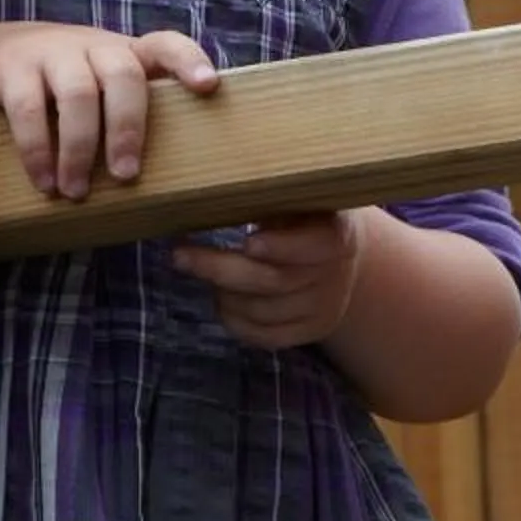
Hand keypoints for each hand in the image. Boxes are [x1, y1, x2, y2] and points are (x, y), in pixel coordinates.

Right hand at [0, 19, 218, 199]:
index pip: (166, 44)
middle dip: (129, 128)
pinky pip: (28, 109)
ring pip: (78, 94)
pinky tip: (44, 181)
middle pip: (124, 76)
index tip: (209, 86)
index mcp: (125, 51)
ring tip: (76, 191)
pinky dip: (37, 150)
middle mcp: (94, 46)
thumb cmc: (63, 79)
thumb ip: (129, 108)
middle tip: (126, 176)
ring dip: (81, 149)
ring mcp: (53, 53)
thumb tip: (167, 175)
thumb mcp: (100, 80)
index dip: (189, 61)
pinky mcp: (13, 69)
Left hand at [171, 210, 370, 351]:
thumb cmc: (307, 218)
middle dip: (221, 269)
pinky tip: (221, 298)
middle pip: (276, 281)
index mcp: (340, 234)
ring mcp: (325, 308)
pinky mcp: (310, 332)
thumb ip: (274, 195)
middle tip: (180, 255)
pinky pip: (265, 336)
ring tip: (202, 271)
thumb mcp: (301, 199)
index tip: (247, 242)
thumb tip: (219, 184)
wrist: (338, 261)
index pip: (318, 245)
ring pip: (263, 311)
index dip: (283, 246)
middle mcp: (336, 274)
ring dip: (223, 293)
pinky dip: (233, 320)